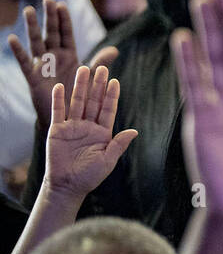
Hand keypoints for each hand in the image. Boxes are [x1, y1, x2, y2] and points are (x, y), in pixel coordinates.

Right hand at [8, 0, 118, 126]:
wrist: (66, 117)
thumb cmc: (78, 96)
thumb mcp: (91, 78)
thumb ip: (100, 63)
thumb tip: (114, 50)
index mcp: (69, 56)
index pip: (66, 34)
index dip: (64, 20)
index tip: (62, 4)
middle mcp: (54, 58)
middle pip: (52, 33)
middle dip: (50, 16)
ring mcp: (43, 66)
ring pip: (37, 43)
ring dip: (33, 27)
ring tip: (30, 10)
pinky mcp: (34, 78)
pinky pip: (25, 62)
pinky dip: (19, 51)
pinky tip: (12, 39)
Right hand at [43, 65, 136, 199]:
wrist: (67, 186)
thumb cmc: (90, 176)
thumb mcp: (108, 160)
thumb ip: (119, 144)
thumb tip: (134, 131)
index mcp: (103, 132)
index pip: (108, 110)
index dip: (111, 96)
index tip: (115, 81)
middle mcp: (88, 126)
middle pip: (93, 101)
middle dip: (97, 85)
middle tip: (101, 67)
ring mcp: (72, 127)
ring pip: (77, 103)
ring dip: (80, 86)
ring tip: (83, 69)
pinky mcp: (57, 130)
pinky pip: (58, 112)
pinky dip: (59, 99)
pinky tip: (61, 86)